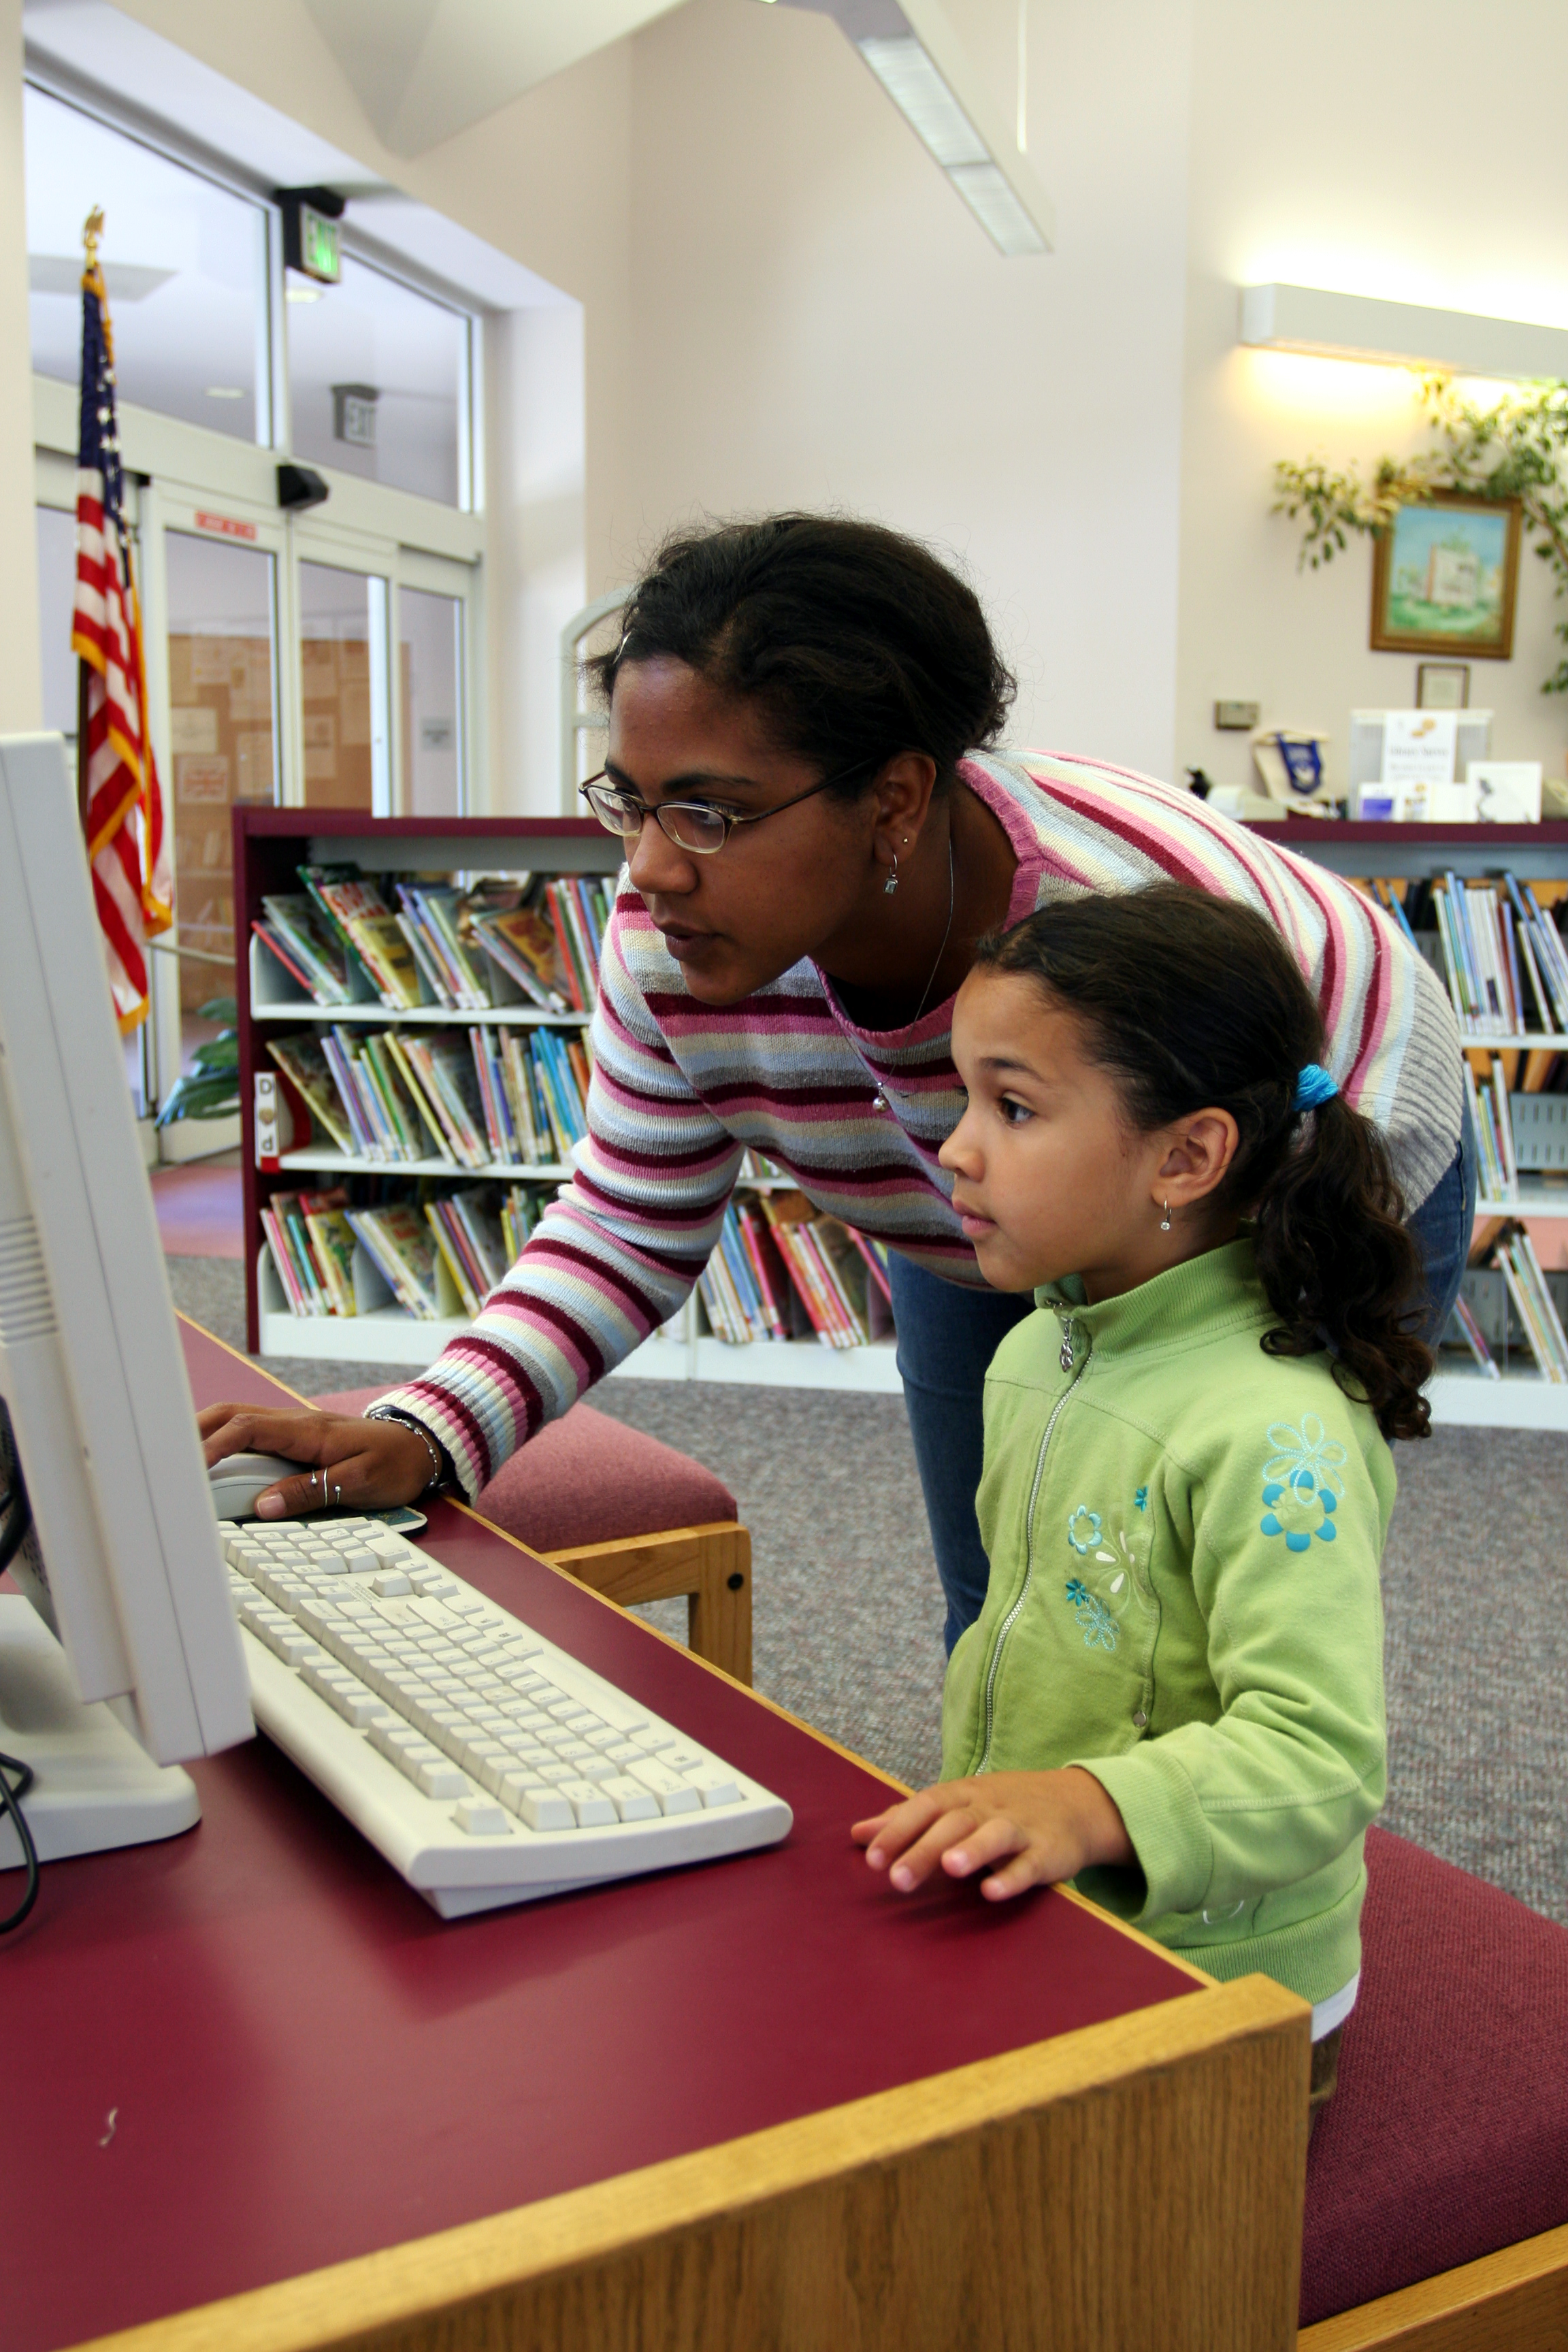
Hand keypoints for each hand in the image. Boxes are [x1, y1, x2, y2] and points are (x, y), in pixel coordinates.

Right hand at [198, 1403, 436, 1517]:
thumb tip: (265, 1506)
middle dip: (195, 1432)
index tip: (190, 1469)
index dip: (213, 1446)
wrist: (419, 1446)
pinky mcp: (294, 1440)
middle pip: (231, 1415)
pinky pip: (250, 1436)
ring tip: (180, 1465)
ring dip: (207, 1437)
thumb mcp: (360, 1482)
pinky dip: (224, 1444)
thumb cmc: (394, 1462)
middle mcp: (293, 1423)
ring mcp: (292, 1430)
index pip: (246, 1428)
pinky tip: (212, 1464)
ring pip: (237, 1422)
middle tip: (166, 1460)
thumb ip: (313, 1490)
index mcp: (305, 1430)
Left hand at [851, 1768, 1133, 1901]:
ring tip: (950, 1869)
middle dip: (924, 1849)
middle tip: (897, 1880)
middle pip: (954, 1823)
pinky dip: (1011, 1876)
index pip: (925, 1805)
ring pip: (995, 1835)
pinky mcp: (1049, 1851)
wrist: (1076, 1804)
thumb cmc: (1001, 1807)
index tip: (871, 1858)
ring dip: (972, 1850)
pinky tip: (992, 1892)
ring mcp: (1021, 1827)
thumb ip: (907, 1820)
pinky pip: (1030, 1864)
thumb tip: (858, 1833)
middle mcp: (989, 1807)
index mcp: (962, 1794)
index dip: (898, 1830)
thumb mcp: (955, 1805)